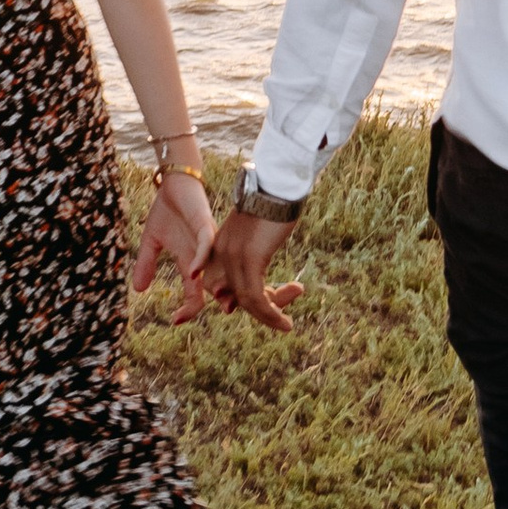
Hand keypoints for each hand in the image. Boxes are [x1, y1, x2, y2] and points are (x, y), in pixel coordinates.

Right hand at [132, 171, 218, 321]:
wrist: (173, 183)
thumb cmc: (167, 210)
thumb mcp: (151, 241)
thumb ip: (146, 264)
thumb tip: (138, 290)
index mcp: (190, 262)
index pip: (195, 294)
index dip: (189, 309)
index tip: (176, 320)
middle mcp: (202, 256)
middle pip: (217, 285)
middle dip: (224, 301)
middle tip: (224, 312)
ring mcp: (205, 242)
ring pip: (219, 267)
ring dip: (222, 283)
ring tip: (221, 301)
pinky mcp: (204, 225)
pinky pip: (206, 244)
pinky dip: (201, 258)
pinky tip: (194, 271)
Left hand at [197, 206, 303, 334]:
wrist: (277, 183)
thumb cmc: (274, 201)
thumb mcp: (257, 229)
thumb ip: (253, 249)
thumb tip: (260, 263)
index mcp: (220, 246)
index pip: (221, 285)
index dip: (240, 301)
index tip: (266, 304)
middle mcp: (221, 253)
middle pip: (233, 296)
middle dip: (260, 310)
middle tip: (282, 316)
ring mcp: (234, 256)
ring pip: (247, 301)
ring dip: (269, 317)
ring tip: (287, 325)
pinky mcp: (250, 258)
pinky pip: (256, 298)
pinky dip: (271, 315)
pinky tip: (285, 322)